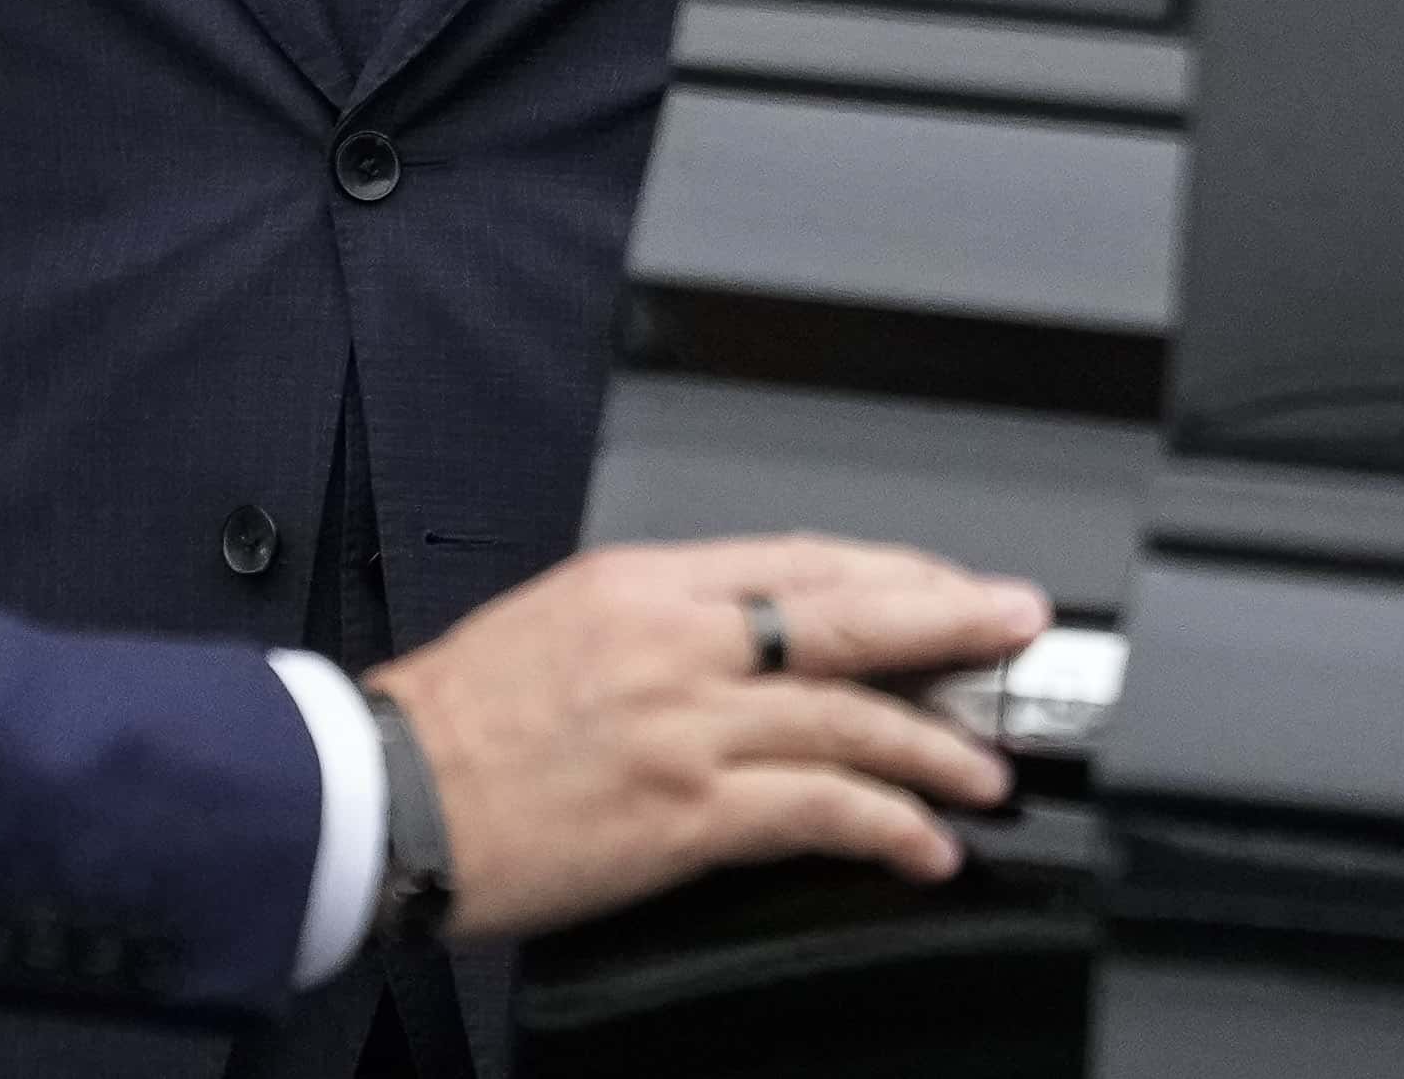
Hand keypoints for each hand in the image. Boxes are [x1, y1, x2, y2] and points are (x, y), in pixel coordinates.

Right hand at [367, 535, 1051, 942]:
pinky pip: (818, 811)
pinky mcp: (686, 814)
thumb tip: (751, 639)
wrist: (383, 794)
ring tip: (990, 769)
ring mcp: (687, 726)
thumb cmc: (454, 720)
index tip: (950, 583)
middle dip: (951, 618)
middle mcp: (676, 641)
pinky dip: (888, 826)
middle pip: (850, 614)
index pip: (802, 558)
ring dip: (939, 744)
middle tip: (1020, 625)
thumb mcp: (560, 621)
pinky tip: (925, 846)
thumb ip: (661, 621)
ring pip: (852, 717)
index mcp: (643, 582)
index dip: (895, 569)